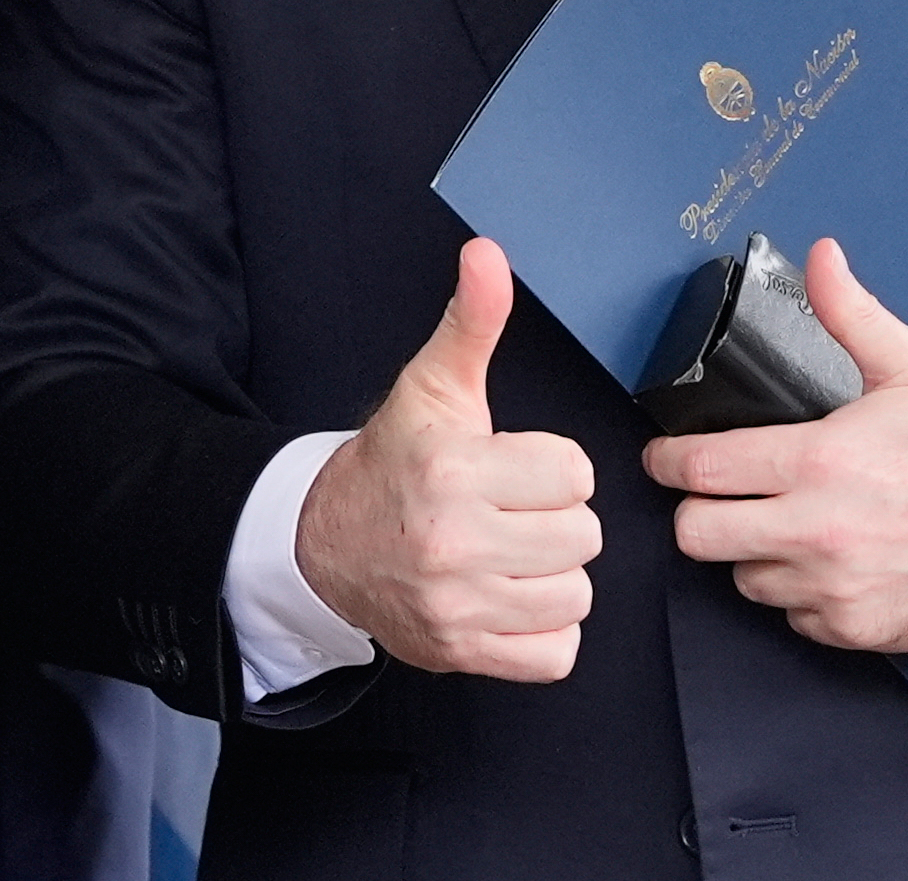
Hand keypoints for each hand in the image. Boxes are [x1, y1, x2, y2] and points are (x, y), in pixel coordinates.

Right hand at [292, 238, 600, 682]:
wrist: (326, 542)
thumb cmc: (395, 462)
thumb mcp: (433, 387)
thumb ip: (471, 322)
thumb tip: (488, 254)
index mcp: (454, 470)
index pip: (575, 474)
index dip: (552, 467)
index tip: (514, 467)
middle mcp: (454, 542)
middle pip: (582, 536)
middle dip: (554, 520)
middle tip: (511, 511)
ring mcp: (457, 606)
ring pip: (575, 595)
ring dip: (552, 576)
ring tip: (512, 554)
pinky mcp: (461, 652)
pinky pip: (557, 654)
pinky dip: (544, 632)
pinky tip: (510, 597)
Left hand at [639, 237, 907, 652]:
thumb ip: (851, 313)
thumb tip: (820, 257)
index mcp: (818, 460)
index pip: (699, 469)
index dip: (668, 461)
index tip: (663, 459)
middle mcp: (817, 529)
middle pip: (697, 536)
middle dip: (698, 512)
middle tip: (718, 496)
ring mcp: (836, 586)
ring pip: (743, 578)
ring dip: (753, 554)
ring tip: (787, 525)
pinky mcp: (859, 629)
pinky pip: (793, 618)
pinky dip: (800, 595)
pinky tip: (828, 562)